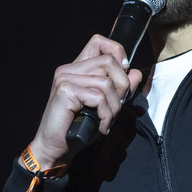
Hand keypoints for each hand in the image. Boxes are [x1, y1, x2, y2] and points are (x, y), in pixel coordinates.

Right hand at [28, 35, 143, 164]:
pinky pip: (99, 97)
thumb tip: (135, 72)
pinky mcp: (65, 91)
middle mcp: (68, 70)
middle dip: (121, 86)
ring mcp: (65, 78)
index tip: (123, 71)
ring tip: (107, 121)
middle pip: (109, 62)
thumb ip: (119, 88)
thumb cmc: (78, 128)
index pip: (98, 42)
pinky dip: (106, 115)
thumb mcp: (105, 106)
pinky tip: (101, 127)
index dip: (116, 51)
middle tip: (115, 108)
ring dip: (114, 106)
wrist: (56, 149)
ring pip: (106, 82)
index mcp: (76, 69)